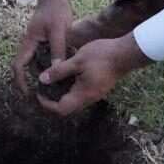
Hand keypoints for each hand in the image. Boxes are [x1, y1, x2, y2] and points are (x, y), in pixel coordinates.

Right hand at [12, 0, 76, 93]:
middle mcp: (30, 44)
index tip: (27, 94)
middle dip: (34, 80)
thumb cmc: (56, 11)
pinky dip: (50, 63)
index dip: (20, 81)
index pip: (18, 66)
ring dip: (44, 72)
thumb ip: (58, 50)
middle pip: (27, 67)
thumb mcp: (59, 31)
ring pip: (37, 62)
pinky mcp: (44, 40)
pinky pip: (44, 56)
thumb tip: (57, 69)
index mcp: (29, 43)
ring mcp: (36, 42)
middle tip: (47, 92)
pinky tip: (62, 68)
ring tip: (57, 83)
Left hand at [36, 32, 152, 116]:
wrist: (125, 53)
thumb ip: (59, 71)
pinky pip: (81, 95)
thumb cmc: (101, 55)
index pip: (61, 109)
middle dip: (52, 102)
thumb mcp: (77, 60)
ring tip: (52, 82)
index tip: (39, 93)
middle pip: (67, 109)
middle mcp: (90, 98)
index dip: (47, 104)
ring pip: (75, 102)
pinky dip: (70, 90)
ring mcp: (95, 94)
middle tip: (43, 89)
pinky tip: (66, 77)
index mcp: (83, 94)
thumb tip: (42, 80)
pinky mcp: (98, 88)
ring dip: (62, 95)